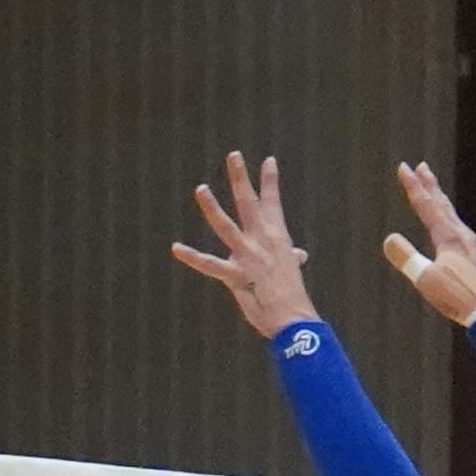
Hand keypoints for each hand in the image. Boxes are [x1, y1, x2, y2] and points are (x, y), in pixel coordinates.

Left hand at [171, 151, 320, 333]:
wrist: (294, 320)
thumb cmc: (292, 298)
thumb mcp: (291, 272)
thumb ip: (291, 258)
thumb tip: (299, 255)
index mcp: (277, 239)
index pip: (273, 203)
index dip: (270, 181)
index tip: (268, 160)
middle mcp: (263, 242)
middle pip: (250, 203)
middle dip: (241, 179)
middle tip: (233, 155)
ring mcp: (249, 257)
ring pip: (227, 227)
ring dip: (213, 207)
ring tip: (200, 189)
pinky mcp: (237, 276)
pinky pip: (211, 264)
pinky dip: (193, 257)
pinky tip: (176, 248)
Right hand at [380, 160, 475, 325]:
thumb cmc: (457, 296)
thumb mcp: (425, 279)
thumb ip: (406, 257)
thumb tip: (390, 239)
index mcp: (448, 236)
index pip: (426, 205)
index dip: (413, 186)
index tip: (404, 168)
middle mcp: (461, 235)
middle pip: (442, 204)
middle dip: (430, 185)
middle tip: (423, 167)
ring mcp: (471, 245)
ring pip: (452, 215)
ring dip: (440, 200)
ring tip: (434, 191)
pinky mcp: (475, 257)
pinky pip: (458, 228)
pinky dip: (449, 218)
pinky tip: (451, 227)